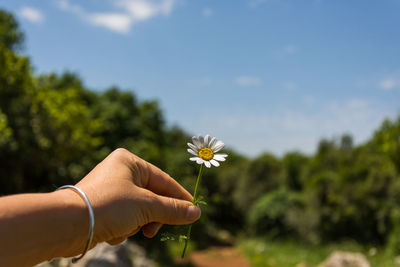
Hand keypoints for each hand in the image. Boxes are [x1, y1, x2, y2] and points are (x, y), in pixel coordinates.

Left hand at [75, 148, 200, 245]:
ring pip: (140, 210)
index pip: (164, 180)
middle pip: (152, 196)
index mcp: (130, 162)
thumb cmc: (109, 205)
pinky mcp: (103, 207)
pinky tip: (114, 232)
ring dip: (138, 224)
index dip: (180, 197)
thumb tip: (196, 213)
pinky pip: (125, 218)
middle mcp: (120, 172)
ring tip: (131, 230)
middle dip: (154, 216)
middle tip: (157, 229)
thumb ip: (172, 209)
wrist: (68, 224)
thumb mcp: (146, 206)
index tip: (194, 211)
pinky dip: (124, 228)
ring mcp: (111, 190)